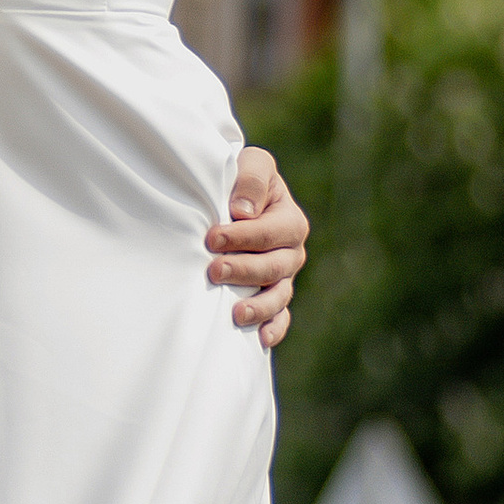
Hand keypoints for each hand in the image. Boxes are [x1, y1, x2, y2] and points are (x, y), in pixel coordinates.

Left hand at [208, 145, 307, 350]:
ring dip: (259, 306)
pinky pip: (280, 317)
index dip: (243, 236)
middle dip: (245, 270)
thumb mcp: (251, 164)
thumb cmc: (239, 179)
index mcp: (289, 219)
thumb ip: (252, 178)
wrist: (231, 199)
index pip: (271, 232)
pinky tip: (259, 340)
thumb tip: (244, 211)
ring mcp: (282, 277)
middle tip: (214, 270)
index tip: (212, 238)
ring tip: (236, 313)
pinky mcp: (272, 297)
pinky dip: (272, 329)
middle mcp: (291, 251)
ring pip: (278, 296)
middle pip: (275, 267)